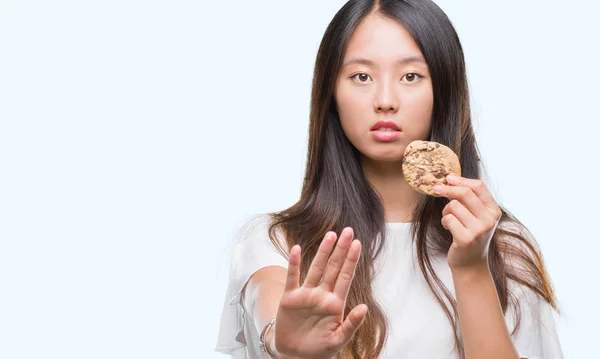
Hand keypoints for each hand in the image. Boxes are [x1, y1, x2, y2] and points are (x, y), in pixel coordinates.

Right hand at [272, 227, 366, 358]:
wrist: (295, 356)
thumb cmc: (320, 349)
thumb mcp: (338, 339)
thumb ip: (351, 324)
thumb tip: (364, 307)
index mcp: (335, 303)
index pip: (346, 277)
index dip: (351, 260)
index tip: (357, 244)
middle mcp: (322, 294)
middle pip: (333, 267)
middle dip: (341, 249)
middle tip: (348, 230)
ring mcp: (306, 295)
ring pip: (316, 268)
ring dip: (323, 252)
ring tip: (331, 235)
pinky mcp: (290, 298)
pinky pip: (292, 277)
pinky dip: (294, 263)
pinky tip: (297, 249)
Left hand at [434, 175, 501, 269]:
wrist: (471, 262)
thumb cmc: (470, 234)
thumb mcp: (476, 216)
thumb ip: (469, 199)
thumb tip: (450, 179)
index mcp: (493, 210)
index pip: (479, 186)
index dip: (462, 180)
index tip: (448, 178)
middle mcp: (489, 219)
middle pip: (465, 193)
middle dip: (448, 189)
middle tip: (436, 188)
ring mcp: (479, 230)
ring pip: (453, 206)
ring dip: (446, 211)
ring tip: (449, 219)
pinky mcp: (466, 238)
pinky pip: (448, 219)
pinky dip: (444, 221)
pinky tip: (448, 228)